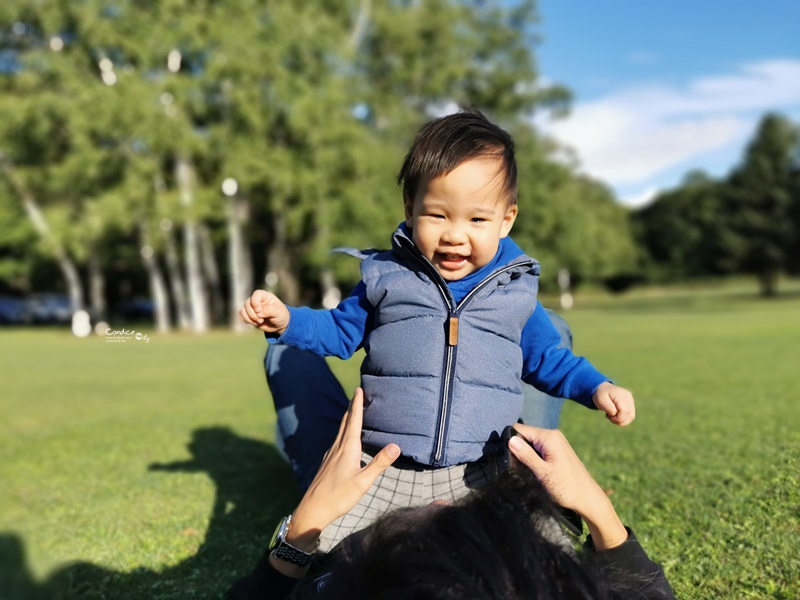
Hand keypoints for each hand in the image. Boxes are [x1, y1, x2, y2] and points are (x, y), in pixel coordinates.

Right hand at [239, 289, 290, 333]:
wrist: (279, 325)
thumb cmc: (281, 315)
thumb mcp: (278, 312)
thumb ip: (269, 310)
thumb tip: (258, 313)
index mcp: (265, 296)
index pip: (256, 294)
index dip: (255, 302)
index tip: (259, 311)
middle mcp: (257, 300)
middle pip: (247, 303)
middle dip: (253, 314)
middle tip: (261, 320)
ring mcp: (252, 307)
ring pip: (243, 309)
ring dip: (250, 318)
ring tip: (260, 322)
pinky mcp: (249, 314)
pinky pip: (242, 315)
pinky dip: (247, 320)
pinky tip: (256, 323)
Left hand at [287, 388, 399, 550]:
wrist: (313, 509)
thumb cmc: (338, 496)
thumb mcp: (363, 482)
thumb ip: (379, 463)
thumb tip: (396, 446)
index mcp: (347, 448)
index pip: (354, 421)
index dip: (357, 404)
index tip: (359, 388)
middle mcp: (337, 447)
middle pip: (346, 422)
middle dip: (353, 407)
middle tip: (358, 394)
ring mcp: (331, 454)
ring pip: (341, 431)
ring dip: (348, 419)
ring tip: (354, 412)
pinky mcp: (328, 462)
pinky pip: (338, 440)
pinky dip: (344, 431)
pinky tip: (347, 439)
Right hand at [508, 425, 627, 549]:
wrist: (587, 498)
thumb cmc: (566, 487)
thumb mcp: (543, 473)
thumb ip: (526, 455)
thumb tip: (510, 440)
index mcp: (548, 437)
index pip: (519, 430)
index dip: (510, 441)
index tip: (507, 456)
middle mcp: (553, 435)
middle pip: (525, 434)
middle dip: (518, 447)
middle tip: (516, 465)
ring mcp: (556, 442)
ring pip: (531, 441)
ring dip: (525, 453)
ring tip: (526, 469)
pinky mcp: (557, 449)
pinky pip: (539, 447)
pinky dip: (533, 456)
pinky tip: (534, 468)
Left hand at [592, 382, 635, 425]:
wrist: (603, 389)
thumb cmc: (601, 395)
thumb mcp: (601, 400)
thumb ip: (609, 408)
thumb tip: (616, 414)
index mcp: (621, 395)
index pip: (625, 411)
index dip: (618, 418)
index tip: (609, 417)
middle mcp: (628, 397)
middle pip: (630, 415)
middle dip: (619, 421)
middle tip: (610, 417)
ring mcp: (631, 401)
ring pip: (631, 416)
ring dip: (622, 421)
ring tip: (612, 416)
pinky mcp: (631, 404)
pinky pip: (630, 415)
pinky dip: (623, 419)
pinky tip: (616, 415)